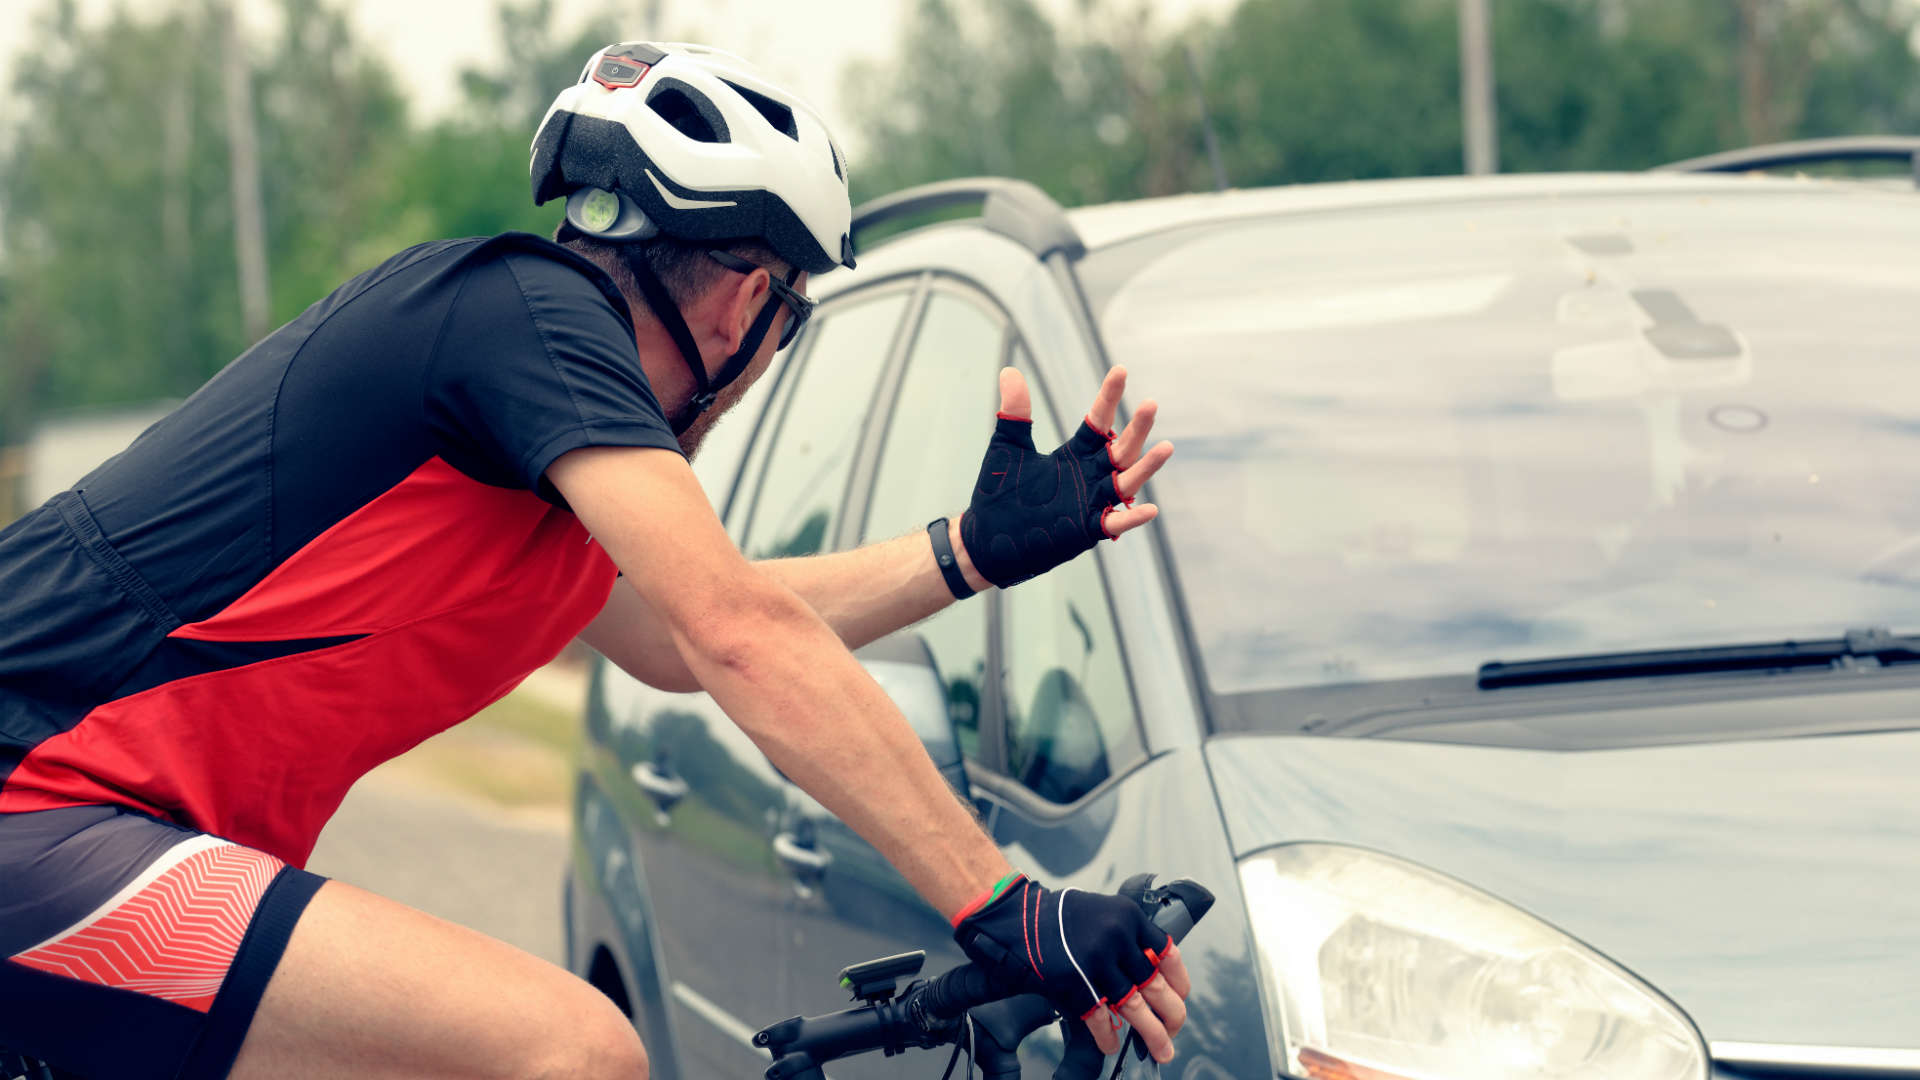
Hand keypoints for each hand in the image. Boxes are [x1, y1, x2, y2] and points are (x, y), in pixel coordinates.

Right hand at [952, 874, 1193, 1061]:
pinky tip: (1112, 1044)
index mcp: (1129, 918)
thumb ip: (1129, 936)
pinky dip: (1109, 1035)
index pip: (1168, 953)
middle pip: (1156, 985)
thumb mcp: (1104, 912)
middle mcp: (1117, 939)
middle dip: (1172, 1013)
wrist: (1018, 918)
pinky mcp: (1075, 984)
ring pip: (1135, 1007)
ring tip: (1161, 1049)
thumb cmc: (1062, 917)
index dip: (1179, 980)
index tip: (1182, 995)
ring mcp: (1096, 963)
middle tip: (1176, 1029)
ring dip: (1152, 1033)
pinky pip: (1100, 1018)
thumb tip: (1152, 971)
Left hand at [957, 366, 1175, 587]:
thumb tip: (1010, 371)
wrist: (986, 538)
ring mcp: (1091, 502)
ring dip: (1146, 467)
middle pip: (1121, 448)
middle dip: (1137, 428)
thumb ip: (1015, 413)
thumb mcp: (1009, 447)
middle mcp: (1090, 476)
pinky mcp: (1086, 529)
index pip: (1099, 421)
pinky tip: (1151, 509)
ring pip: (1126, 482)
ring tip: (1167, 447)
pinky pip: (1114, 524)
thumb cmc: (999, 492)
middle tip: (1151, 404)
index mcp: (1075, 455)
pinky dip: (1132, 518)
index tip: (1120, 370)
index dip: (1109, 397)